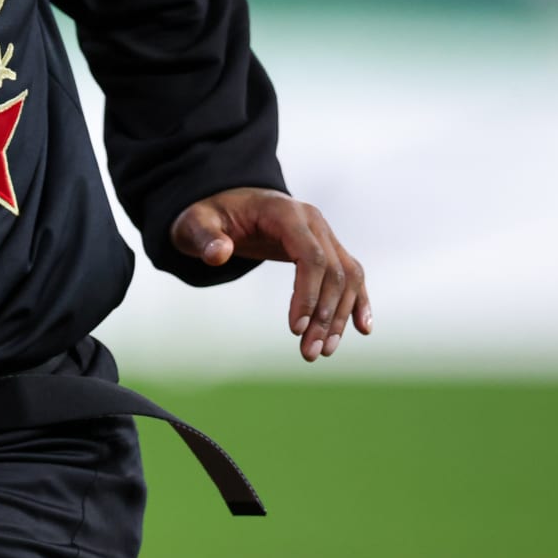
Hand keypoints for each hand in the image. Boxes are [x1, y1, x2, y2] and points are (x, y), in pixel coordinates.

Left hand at [171, 187, 373, 362]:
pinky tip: (362, 329)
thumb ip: (204, 237)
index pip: (311, 256)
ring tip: (322, 351)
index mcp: (285, 213)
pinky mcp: (326, 248)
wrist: (227, 204)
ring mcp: (323, 234)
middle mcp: (313, 221)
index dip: (308, 293)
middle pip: (333, 272)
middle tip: (308, 353)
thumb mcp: (195, 223)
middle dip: (324, 316)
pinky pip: (350, 275)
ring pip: (346, 278)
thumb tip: (219, 255)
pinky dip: (358, 302)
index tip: (296, 328)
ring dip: (339, 317)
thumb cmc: (209, 215)